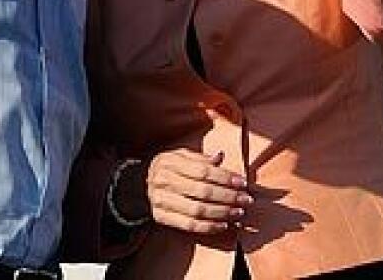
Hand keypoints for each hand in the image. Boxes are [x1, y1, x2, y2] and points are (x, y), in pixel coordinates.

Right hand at [135, 149, 251, 234]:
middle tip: (246, 200)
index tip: (243, 182)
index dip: (225, 177)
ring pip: (198, 210)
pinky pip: (188, 225)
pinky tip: (223, 225)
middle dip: (229, 197)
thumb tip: (221, 157)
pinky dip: (208, 227)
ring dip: (222, 213)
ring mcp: (162, 201)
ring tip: (238, 213)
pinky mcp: (161, 218)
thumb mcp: (178, 156)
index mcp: (170, 162)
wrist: (135, 186)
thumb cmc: (165, 168)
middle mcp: (164, 181)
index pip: (203, 171)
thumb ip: (199, 158)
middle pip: (203, 191)